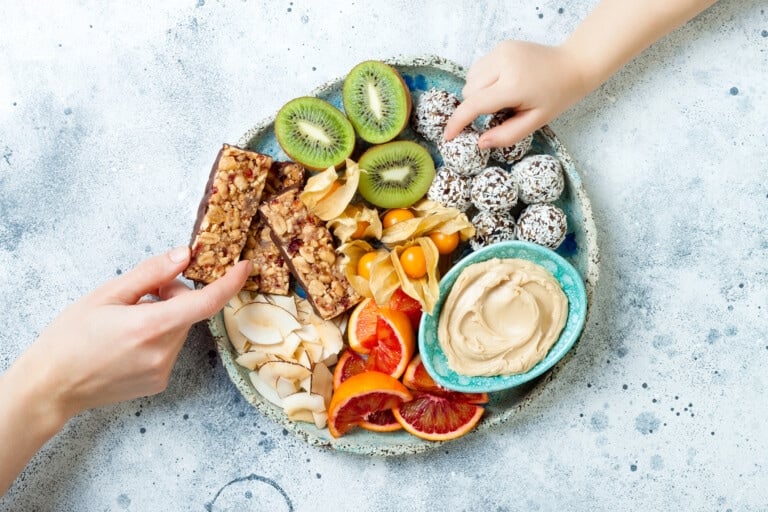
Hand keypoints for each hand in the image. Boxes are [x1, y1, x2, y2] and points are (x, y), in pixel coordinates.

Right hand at [25, 246, 250, 420]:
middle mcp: (163, 352)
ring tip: (127, 322)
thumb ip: (151, 273)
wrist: (50, 387)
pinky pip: (170, 349)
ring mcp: (162, 371)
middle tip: (144, 294)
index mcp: (151, 327)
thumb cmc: (70, 338)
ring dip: (165, 318)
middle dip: (174, 296)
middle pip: (188, 312)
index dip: (230, 283)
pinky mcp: (159, 382)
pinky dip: (158, 338)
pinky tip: (128, 342)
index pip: (205, 302)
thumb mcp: (107, 294)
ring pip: (179, 330)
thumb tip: (184, 255)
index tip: (244, 267)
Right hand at [444, 40, 590, 147]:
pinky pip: (479, 68)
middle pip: (469, 92)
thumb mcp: (535, 122)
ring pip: (470, 79)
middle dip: (476, 106)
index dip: (458, 122)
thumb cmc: (557, 96)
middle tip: (498, 112)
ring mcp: (501, 51)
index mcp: (514, 85)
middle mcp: (504, 64)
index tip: (448, 136)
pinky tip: (502, 84)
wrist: (574, 64)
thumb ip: (506, 135)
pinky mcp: (501, 46)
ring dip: (478, 93)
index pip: (474, 104)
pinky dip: (484, 80)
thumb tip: (480, 143)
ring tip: (501, 97)